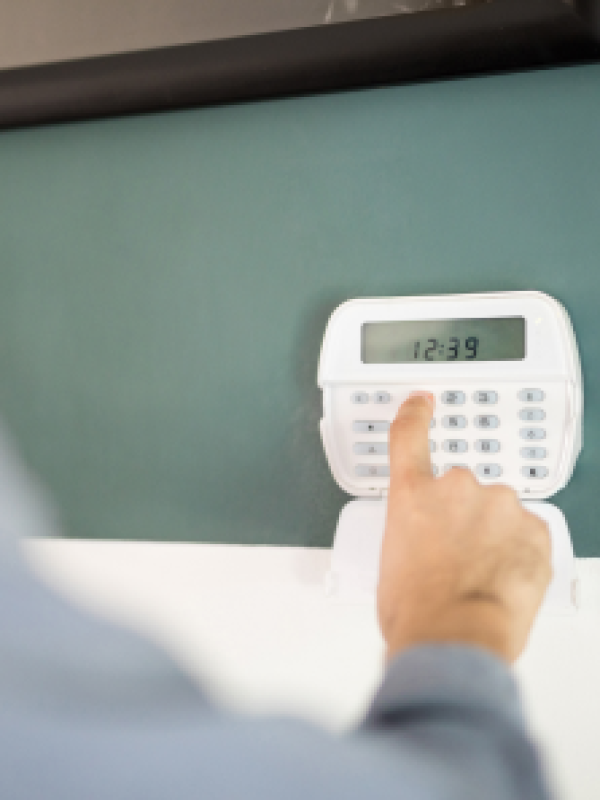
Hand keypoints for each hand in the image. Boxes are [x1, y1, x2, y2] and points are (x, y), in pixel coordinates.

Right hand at [377, 393, 551, 663]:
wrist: (456, 634)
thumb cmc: (417, 609)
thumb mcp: (391, 563)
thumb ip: (410, 535)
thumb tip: (422, 547)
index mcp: (412, 495)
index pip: (409, 436)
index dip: (416, 414)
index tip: (423, 402)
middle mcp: (455, 488)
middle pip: (461, 490)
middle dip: (462, 516)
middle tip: (455, 556)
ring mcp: (498, 505)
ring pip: (498, 512)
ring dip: (493, 534)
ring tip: (480, 575)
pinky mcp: (533, 527)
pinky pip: (527, 532)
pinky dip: (520, 550)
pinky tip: (504, 577)